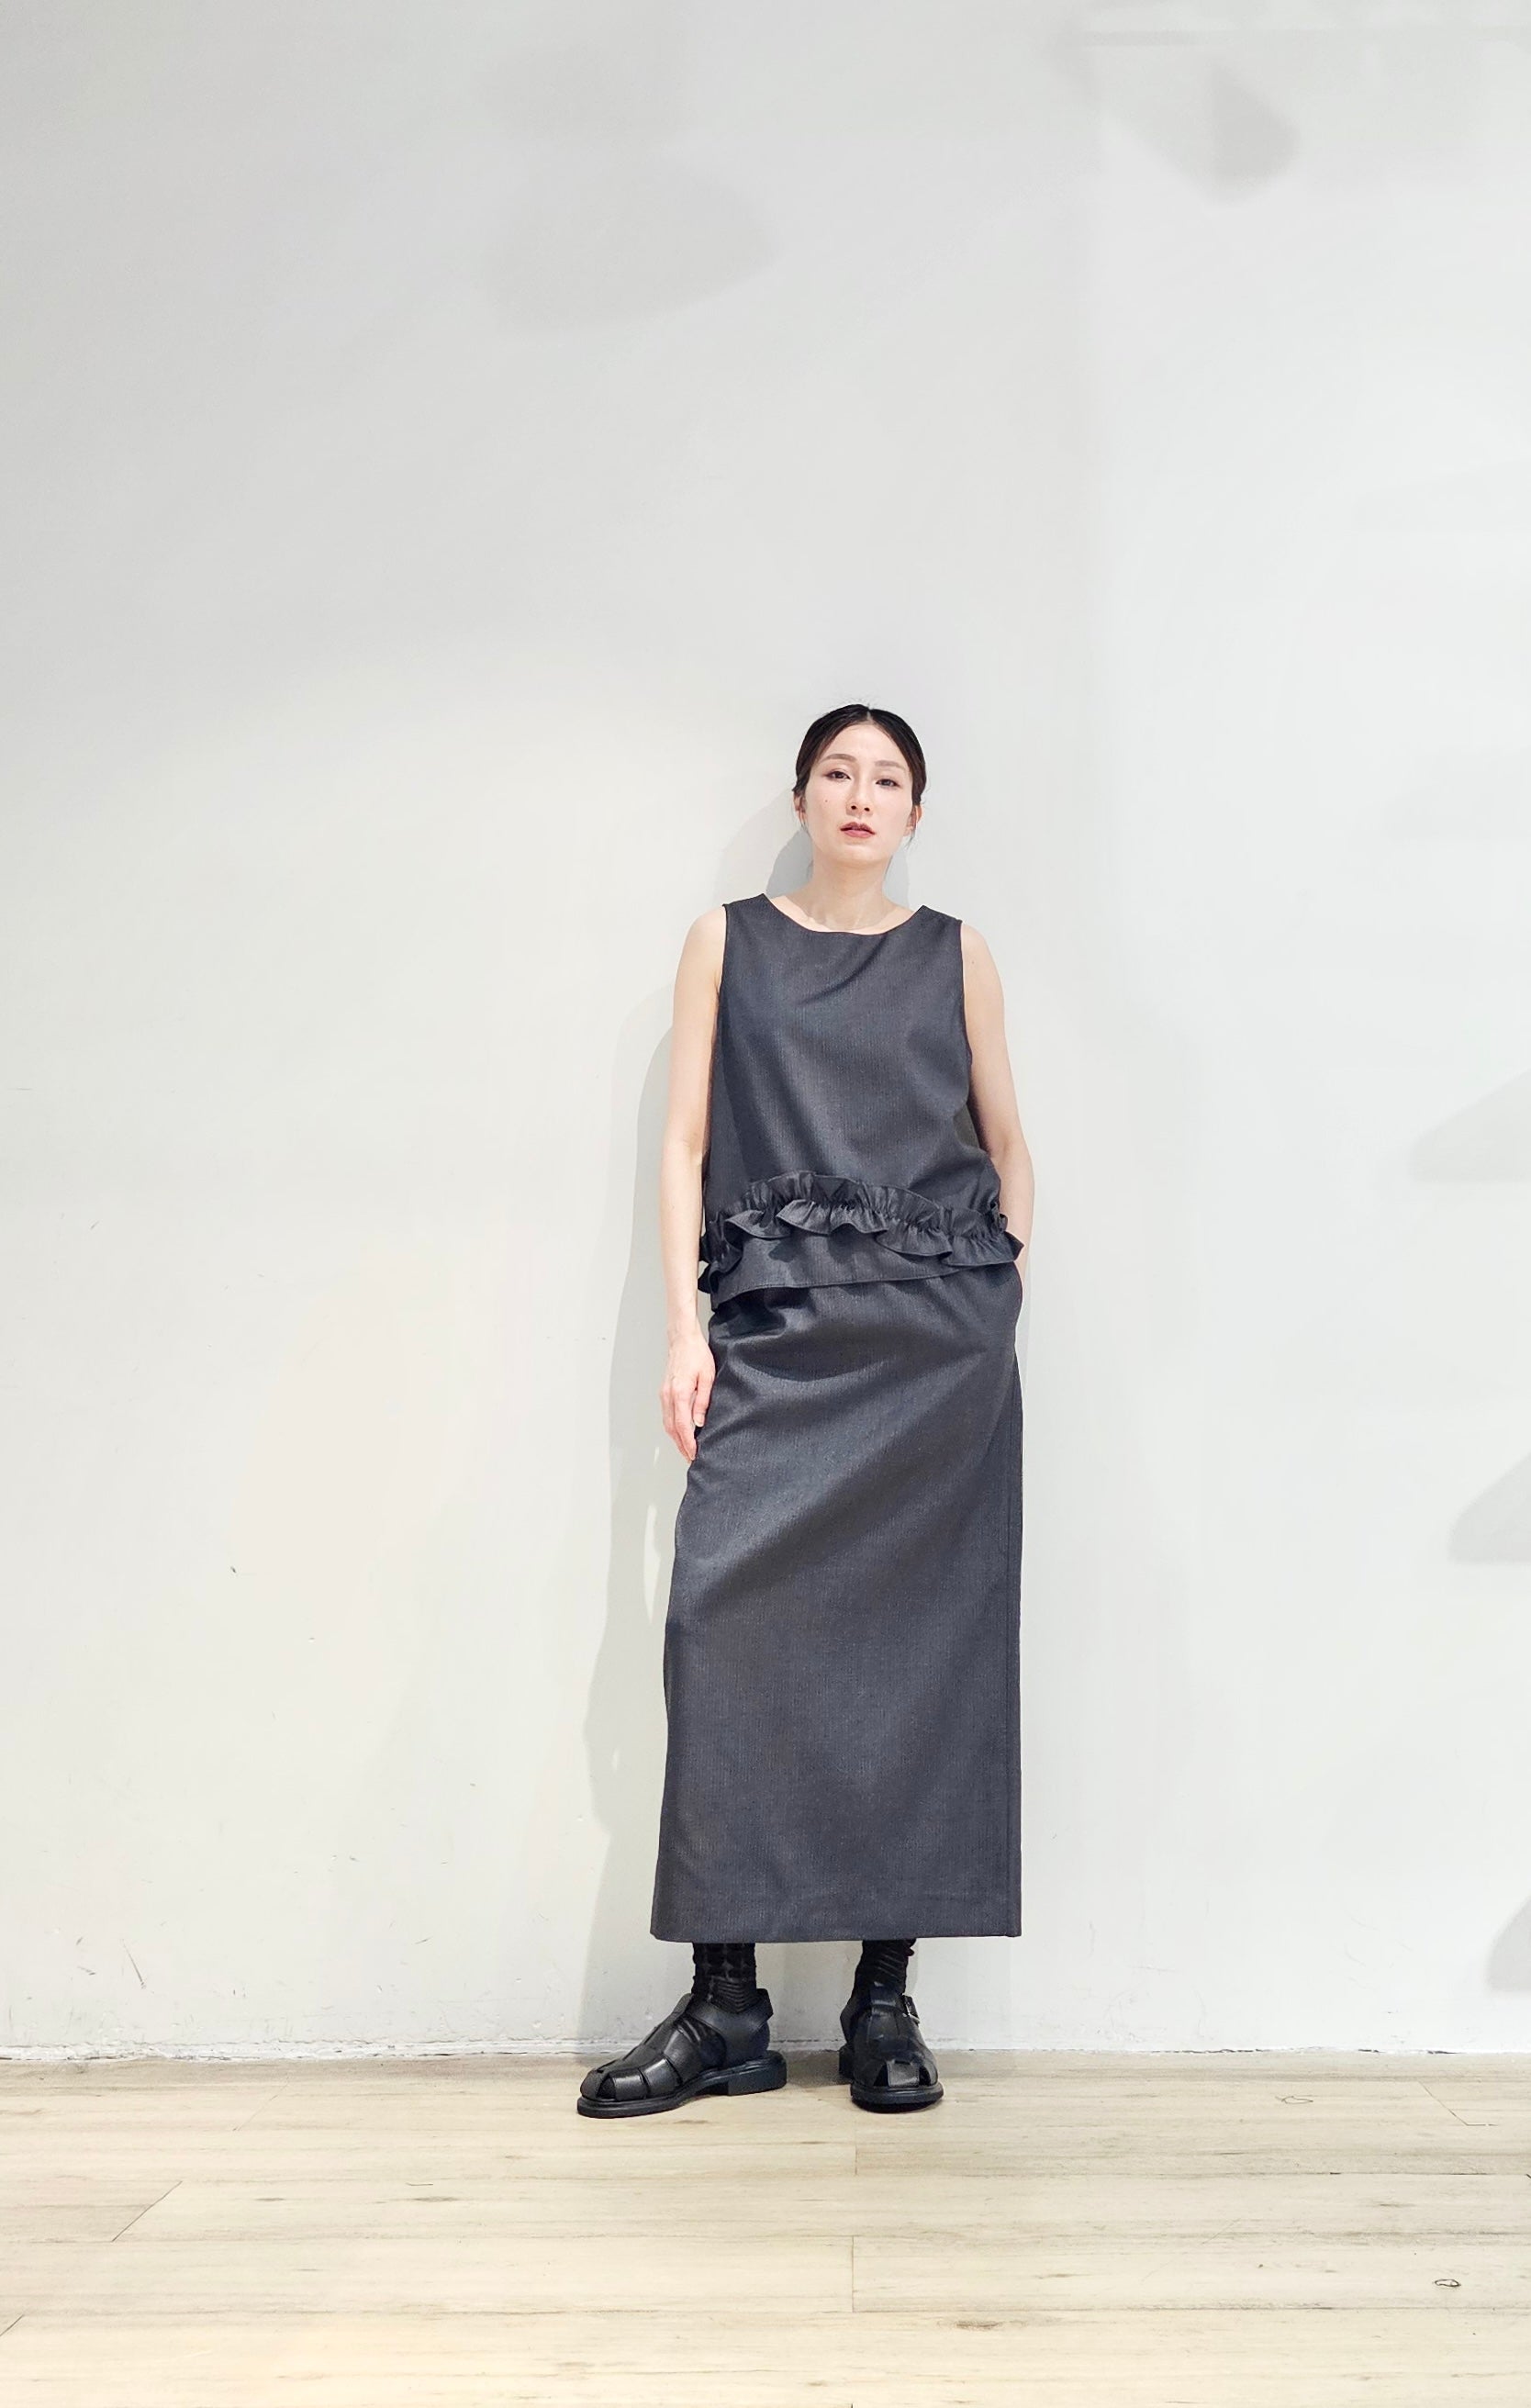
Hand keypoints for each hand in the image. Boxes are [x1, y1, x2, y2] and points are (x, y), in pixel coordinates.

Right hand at [661, 1323, 715, 1463]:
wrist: (682, 1339)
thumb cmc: (696, 1354)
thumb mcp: (707, 1377)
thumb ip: (703, 1401)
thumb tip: (699, 1422)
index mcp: (679, 1393)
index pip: (682, 1426)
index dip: (688, 1443)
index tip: (694, 1454)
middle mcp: (668, 1396)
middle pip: (672, 1429)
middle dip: (681, 1446)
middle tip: (691, 1459)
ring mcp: (663, 1394)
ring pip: (667, 1424)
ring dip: (676, 1439)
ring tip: (687, 1450)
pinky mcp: (664, 1393)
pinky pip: (667, 1416)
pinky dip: (673, 1428)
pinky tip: (681, 1433)